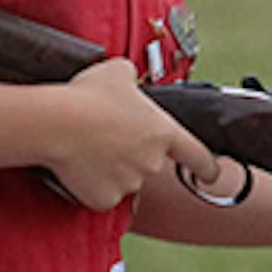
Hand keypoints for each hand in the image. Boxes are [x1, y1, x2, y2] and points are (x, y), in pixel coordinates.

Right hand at [38, 59, 213, 210]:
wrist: (58, 123)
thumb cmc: (89, 96)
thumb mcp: (119, 72)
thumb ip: (133, 79)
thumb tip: (127, 80)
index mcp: (163, 132)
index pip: (196, 155)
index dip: (206, 166)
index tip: (212, 174)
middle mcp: (152, 162)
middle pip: (147, 164)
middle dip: (130, 154)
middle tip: (105, 135)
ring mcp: (129, 184)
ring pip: (123, 179)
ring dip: (110, 167)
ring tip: (88, 145)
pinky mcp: (105, 199)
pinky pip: (101, 194)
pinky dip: (91, 184)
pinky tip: (79, 164)